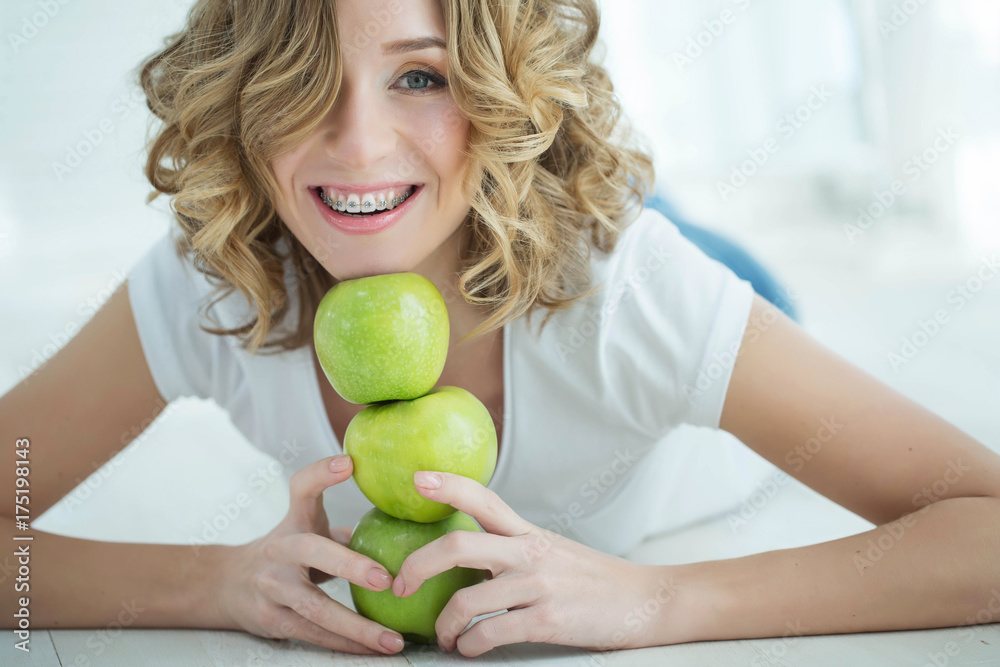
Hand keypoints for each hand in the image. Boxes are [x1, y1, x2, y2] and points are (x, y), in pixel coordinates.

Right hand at [212, 454, 404, 654]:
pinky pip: (314, 635)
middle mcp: (279, 550)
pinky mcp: (272, 620)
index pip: (301, 488)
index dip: (322, 473)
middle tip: (386, 579)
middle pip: (313, 552)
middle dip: (350, 565)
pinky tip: (373, 651)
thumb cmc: (287, 551)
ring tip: (392, 640)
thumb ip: (346, 526)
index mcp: (293, 521)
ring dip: (357, 627)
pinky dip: (346, 644)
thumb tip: (404, 520)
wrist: (228, 584)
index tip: (348, 463)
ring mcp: (272, 587)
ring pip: (315, 608)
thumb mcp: (307, 528)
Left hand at [391, 471, 687, 655]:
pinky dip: (471, 647)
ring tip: (445, 637)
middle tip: (400, 587)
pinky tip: (471, 650)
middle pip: (457, 547)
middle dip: (417, 567)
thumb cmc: (592, 579)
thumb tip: (464, 558)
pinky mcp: (547, 621)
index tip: (417, 480)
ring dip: (444, 626)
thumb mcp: (552, 551)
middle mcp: (529, 554)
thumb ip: (512, 548)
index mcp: (527, 533)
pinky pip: (490, 634)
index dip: (448, 485)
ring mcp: (538, 587)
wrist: (644, 601)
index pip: (482, 499)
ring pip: (466, 601)